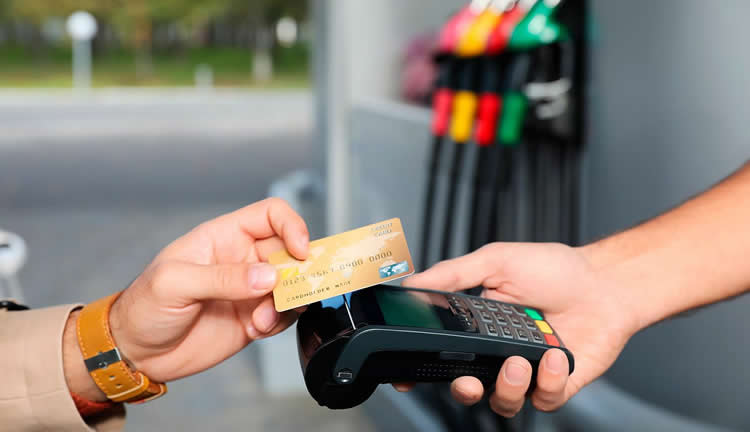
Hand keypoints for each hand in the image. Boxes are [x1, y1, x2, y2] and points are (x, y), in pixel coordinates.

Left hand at [94, 198, 307, 386]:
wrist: (136, 353)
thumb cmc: (143, 307)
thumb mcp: (174, 284)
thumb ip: (222, 277)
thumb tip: (267, 277)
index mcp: (224, 237)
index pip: (271, 215)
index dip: (292, 226)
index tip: (300, 251)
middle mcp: (242, 259)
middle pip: (289, 251)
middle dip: (299, 270)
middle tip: (293, 290)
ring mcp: (249, 290)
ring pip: (292, 285)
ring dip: (289, 301)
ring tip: (263, 318)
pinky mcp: (254, 318)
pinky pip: (284, 314)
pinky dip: (280, 322)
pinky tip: (256, 329)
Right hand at [402, 242, 639, 416]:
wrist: (605, 282)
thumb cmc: (554, 269)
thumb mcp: (496, 261)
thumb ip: (453, 274)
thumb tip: (413, 282)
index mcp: (477, 326)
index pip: (442, 354)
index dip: (422, 370)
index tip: (407, 377)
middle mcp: (499, 352)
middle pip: (467, 387)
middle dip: (462, 391)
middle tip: (468, 380)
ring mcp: (528, 371)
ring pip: (503, 402)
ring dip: (508, 387)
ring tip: (518, 361)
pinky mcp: (558, 384)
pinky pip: (544, 400)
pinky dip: (548, 381)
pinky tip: (553, 355)